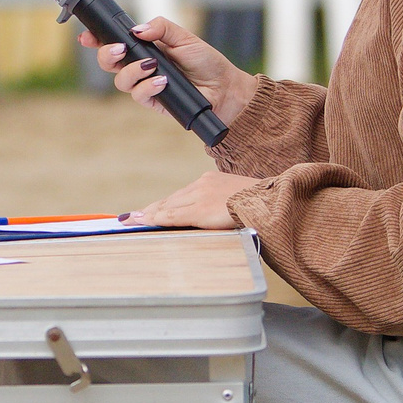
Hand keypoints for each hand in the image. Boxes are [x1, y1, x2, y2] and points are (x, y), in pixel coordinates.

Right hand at [85, 15, 255, 127]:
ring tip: (152, 66)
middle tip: (119, 49)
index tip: (87, 36)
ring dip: (132, 72)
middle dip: (106, 55)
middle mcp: (140, 66)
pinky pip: (138, 95)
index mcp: (144, 47)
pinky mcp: (153, 101)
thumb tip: (137, 29)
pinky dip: (148, 86)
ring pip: (120, 81)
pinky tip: (163, 81)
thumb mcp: (185, 37)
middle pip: (108, 63)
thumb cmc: (205, 62)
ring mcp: (144, 84)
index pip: (115, 42)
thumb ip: (161, 28)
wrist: (223, 88)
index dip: (97, 39)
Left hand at [125, 167, 253, 229]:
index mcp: (211, 181)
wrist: (272, 201)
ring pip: (168, 206)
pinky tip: (145, 222)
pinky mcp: (201, 209)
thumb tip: (209, 216)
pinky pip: (173, 215)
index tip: (147, 210)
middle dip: (150, 210)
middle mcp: (202, 184)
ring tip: (131, 221)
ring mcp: (200, 196)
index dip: (162, 204)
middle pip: (170, 200)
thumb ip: (219, 205)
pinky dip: (157, 219)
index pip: (181, 195)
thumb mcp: (236, 200)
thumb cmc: (259, 204)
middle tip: (130, 217)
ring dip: (148, 214)